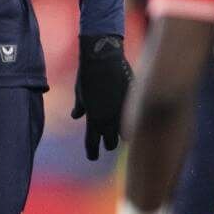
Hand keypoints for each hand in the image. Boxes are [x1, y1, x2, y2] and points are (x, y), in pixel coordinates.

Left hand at [72, 34, 131, 159]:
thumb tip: (76, 116)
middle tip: (109, 141)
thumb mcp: (81, 93)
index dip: (92, 153)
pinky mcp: (135, 102)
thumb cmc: (89, 74)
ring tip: (123, 131)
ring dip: (123, 134)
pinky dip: (134, 119)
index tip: (92, 157)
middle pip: (111, 143)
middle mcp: (109, 119)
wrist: (104, 56)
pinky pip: (136, 118)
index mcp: (93, 119)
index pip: (92, 144)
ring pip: (126, 135)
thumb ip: (81, 107)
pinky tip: (136, 116)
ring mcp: (123, 111)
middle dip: (110, 143)